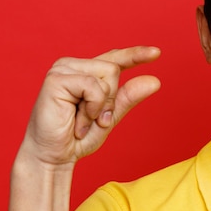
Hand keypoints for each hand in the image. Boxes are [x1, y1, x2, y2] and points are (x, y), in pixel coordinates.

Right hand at [18, 46, 160, 167]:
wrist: (53, 158)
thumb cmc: (77, 139)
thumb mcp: (110, 117)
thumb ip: (128, 98)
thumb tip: (155, 81)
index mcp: (85, 73)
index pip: (114, 59)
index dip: (135, 55)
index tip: (157, 53)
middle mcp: (73, 66)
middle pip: (114, 69)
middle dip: (111, 100)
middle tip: (92, 120)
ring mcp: (62, 70)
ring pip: (107, 76)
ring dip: (100, 107)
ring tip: (81, 122)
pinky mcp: (56, 79)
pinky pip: (94, 87)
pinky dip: (92, 108)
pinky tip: (76, 122)